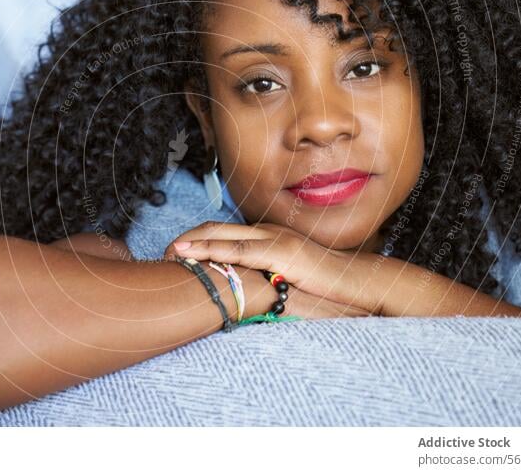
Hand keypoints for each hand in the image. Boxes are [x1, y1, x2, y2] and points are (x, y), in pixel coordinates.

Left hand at [163, 221, 384, 315]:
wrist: (356, 280)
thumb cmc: (323, 284)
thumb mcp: (287, 277)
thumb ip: (263, 277)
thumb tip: (239, 291)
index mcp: (266, 235)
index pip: (222, 232)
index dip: (195, 239)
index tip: (174, 253)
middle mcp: (266, 231)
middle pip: (215, 228)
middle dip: (186, 239)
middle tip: (163, 253)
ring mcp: (274, 239)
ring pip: (223, 236)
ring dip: (193, 244)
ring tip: (170, 253)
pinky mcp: (282, 252)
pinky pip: (241, 251)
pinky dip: (214, 252)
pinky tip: (196, 257)